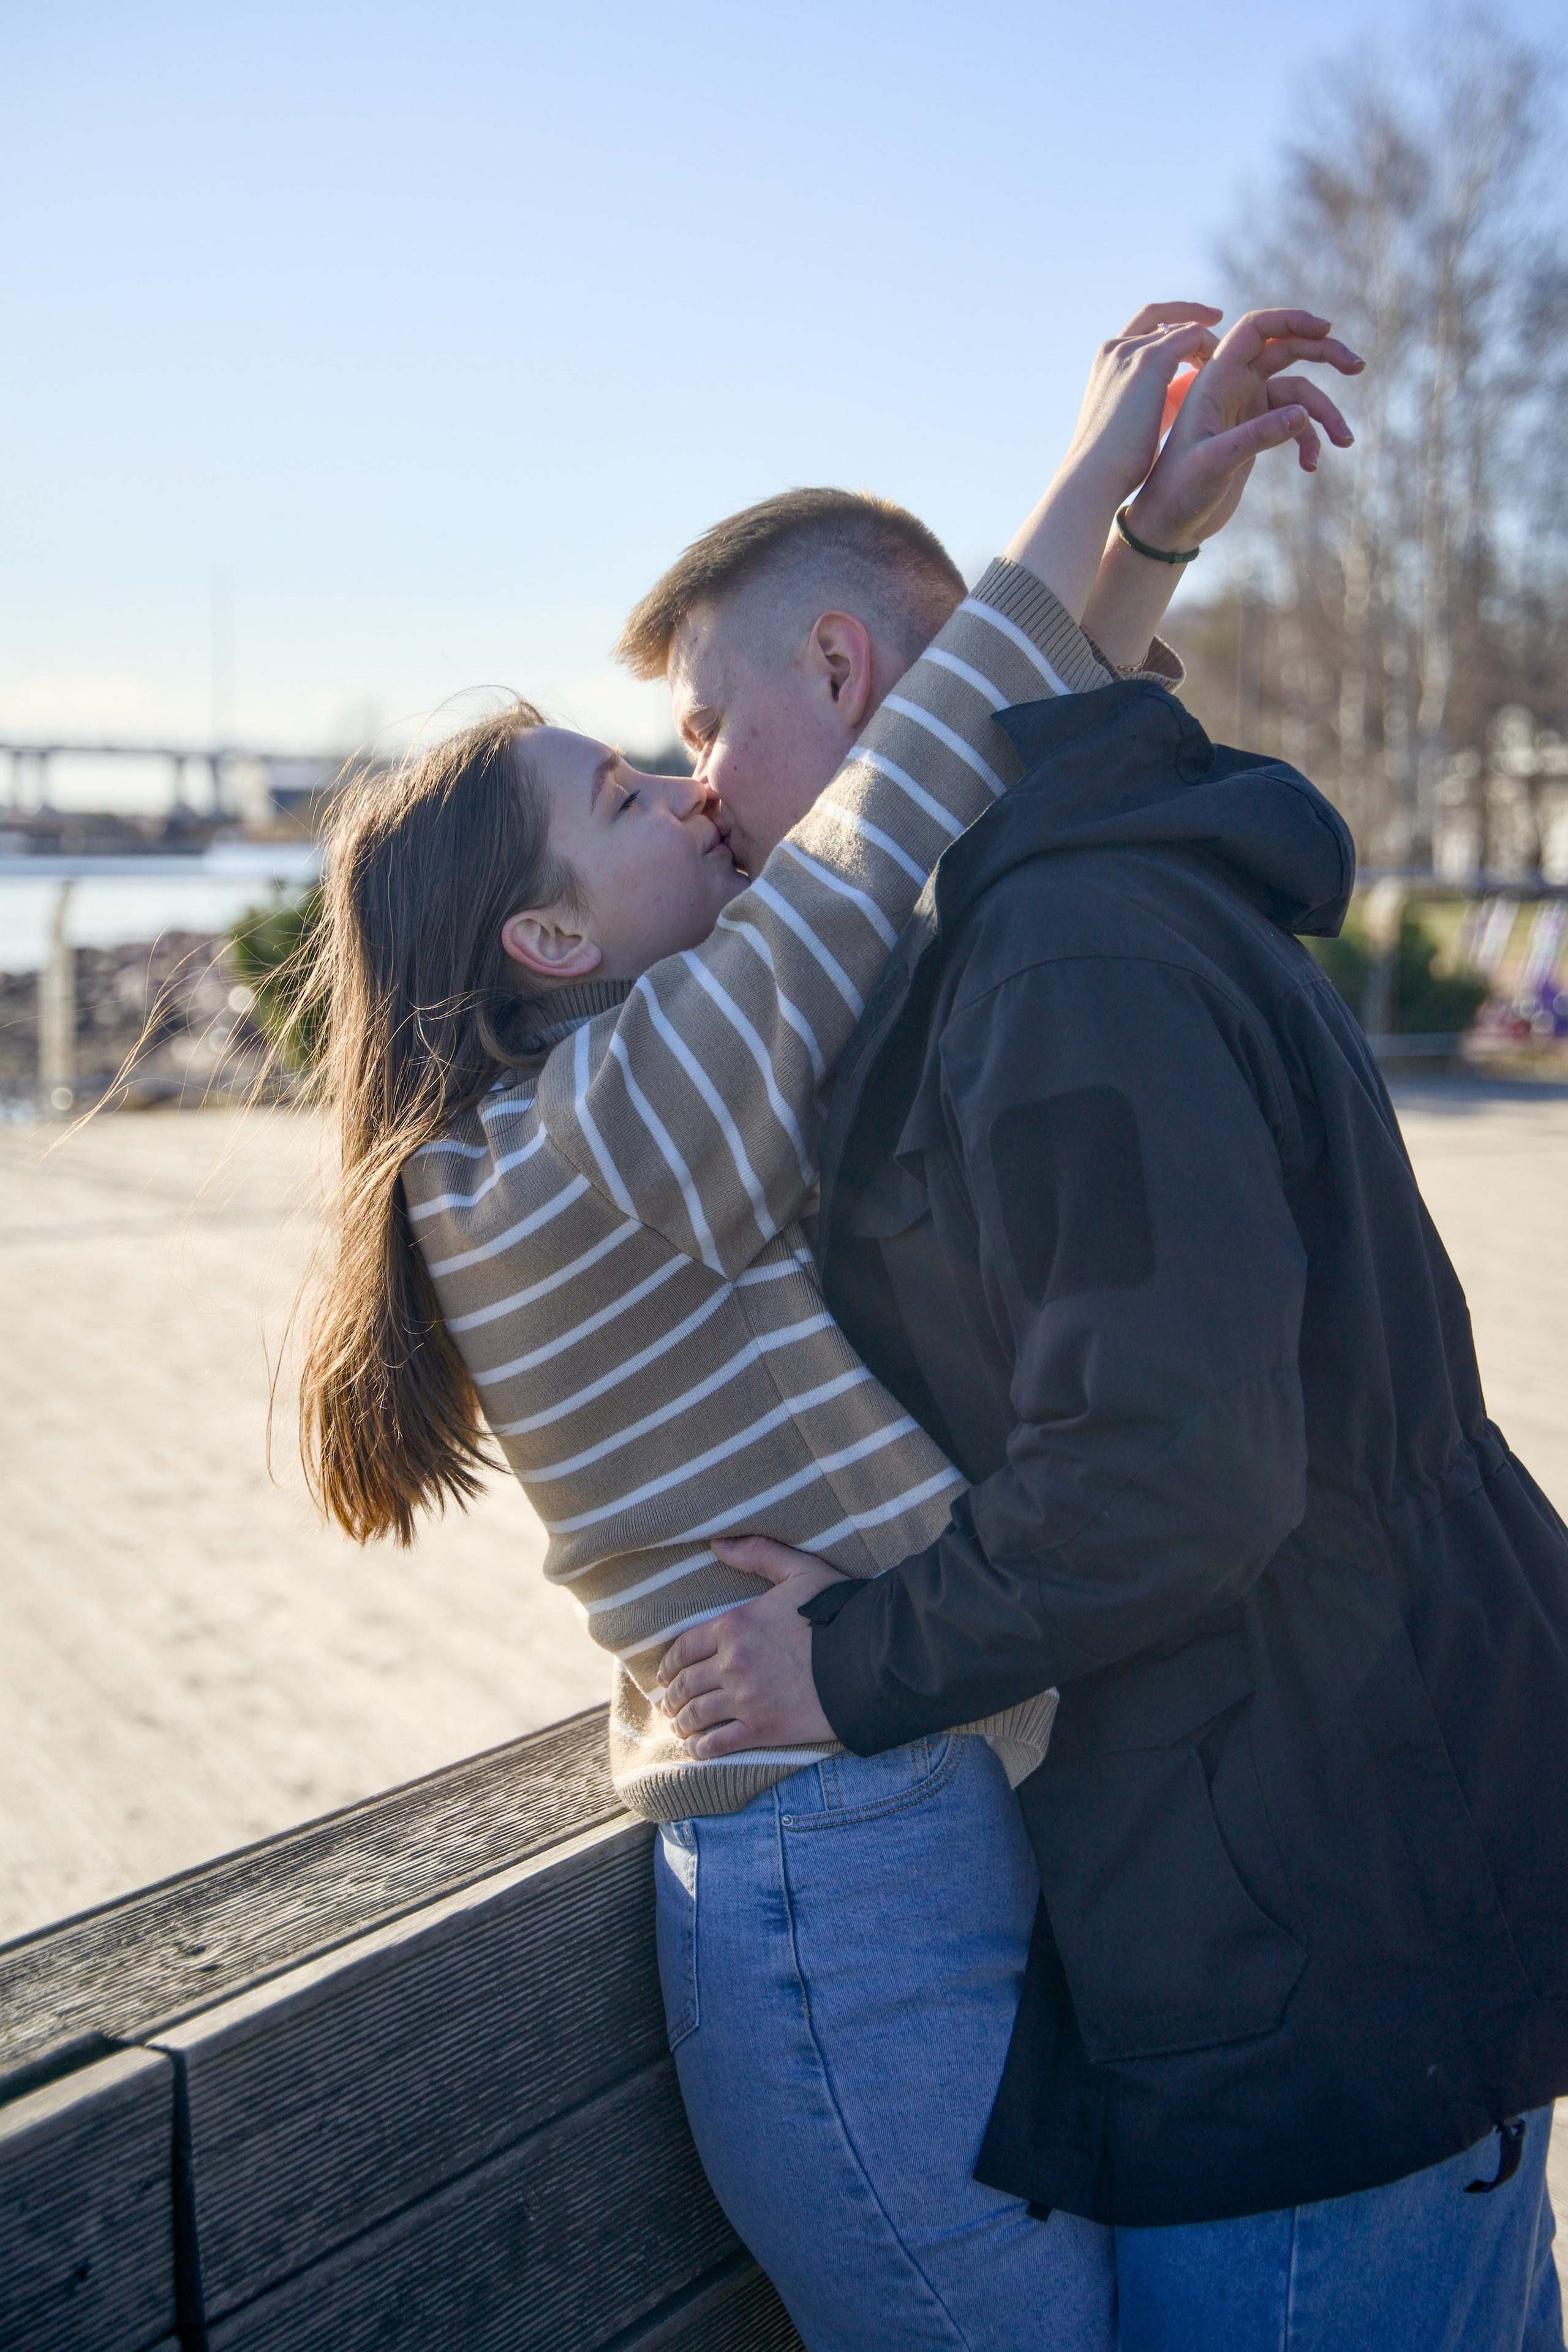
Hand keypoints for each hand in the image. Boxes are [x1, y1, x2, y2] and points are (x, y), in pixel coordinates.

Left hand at [655, 1535, 844, 1757]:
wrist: (870, 1659)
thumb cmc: (838, 1612)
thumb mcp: (800, 1571)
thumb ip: (759, 1554)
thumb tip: (718, 1542)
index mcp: (734, 1625)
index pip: (684, 1648)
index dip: (669, 1666)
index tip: (664, 1677)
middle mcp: (732, 1663)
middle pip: (686, 1685)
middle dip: (672, 1697)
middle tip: (669, 1706)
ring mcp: (746, 1699)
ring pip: (698, 1715)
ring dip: (683, 1723)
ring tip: (680, 1728)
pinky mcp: (763, 1728)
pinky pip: (720, 1743)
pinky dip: (702, 1748)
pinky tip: (696, 1750)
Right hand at [1054, 301, 1226, 513]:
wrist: (1095, 476)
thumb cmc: (1116, 462)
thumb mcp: (1141, 421)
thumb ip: (1166, 396)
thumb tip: (1192, 384)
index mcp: (1107, 364)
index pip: (1141, 331)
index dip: (1169, 329)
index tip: (1194, 339)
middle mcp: (1115, 349)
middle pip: (1156, 314)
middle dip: (1188, 312)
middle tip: (1216, 317)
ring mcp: (1131, 351)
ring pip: (1180, 326)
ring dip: (1207, 335)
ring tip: (1231, 349)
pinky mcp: (1150, 360)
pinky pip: (1192, 335)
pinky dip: (1212, 345)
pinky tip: (1228, 362)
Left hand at [1127, 307, 1363, 553]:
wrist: (1169, 524)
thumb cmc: (1179, 491)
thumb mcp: (1215, 464)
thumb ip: (1257, 437)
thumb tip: (1304, 414)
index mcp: (1216, 379)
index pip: (1256, 329)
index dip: (1291, 320)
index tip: (1326, 328)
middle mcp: (1233, 386)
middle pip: (1286, 349)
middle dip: (1323, 352)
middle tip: (1357, 365)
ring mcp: (1247, 409)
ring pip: (1299, 391)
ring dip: (1326, 412)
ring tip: (1345, 441)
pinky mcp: (1257, 433)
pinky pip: (1296, 423)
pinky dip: (1310, 440)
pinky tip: (1312, 466)